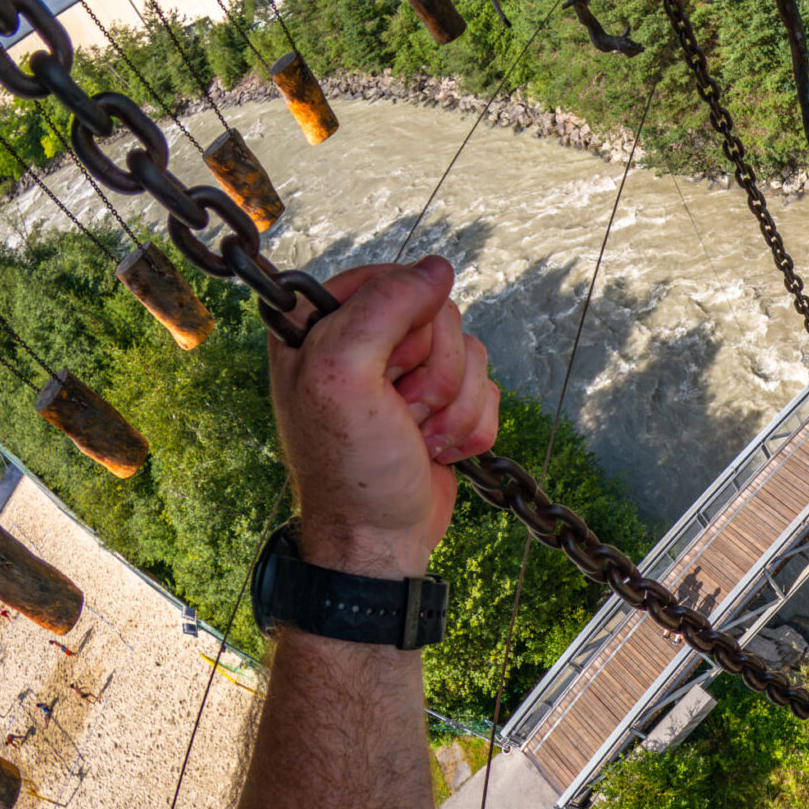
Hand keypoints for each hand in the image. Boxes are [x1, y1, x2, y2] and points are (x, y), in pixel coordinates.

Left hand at [268, 257, 499, 579]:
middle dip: (432, 373)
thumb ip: (384, 307)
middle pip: (441, 316)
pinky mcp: (444, 403)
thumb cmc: (349, 467)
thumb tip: (439, 268)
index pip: (391, 279)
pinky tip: (435, 451)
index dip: (405, 322)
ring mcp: (408, 374)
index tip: (384, 367)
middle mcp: (364, 342)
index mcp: (321, 324)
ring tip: (414, 437)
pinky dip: (471, 427)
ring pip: (470, 352)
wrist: (380, 540)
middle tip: (398, 411)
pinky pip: (487, 389)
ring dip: (452, 406)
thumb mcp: (343, 376)